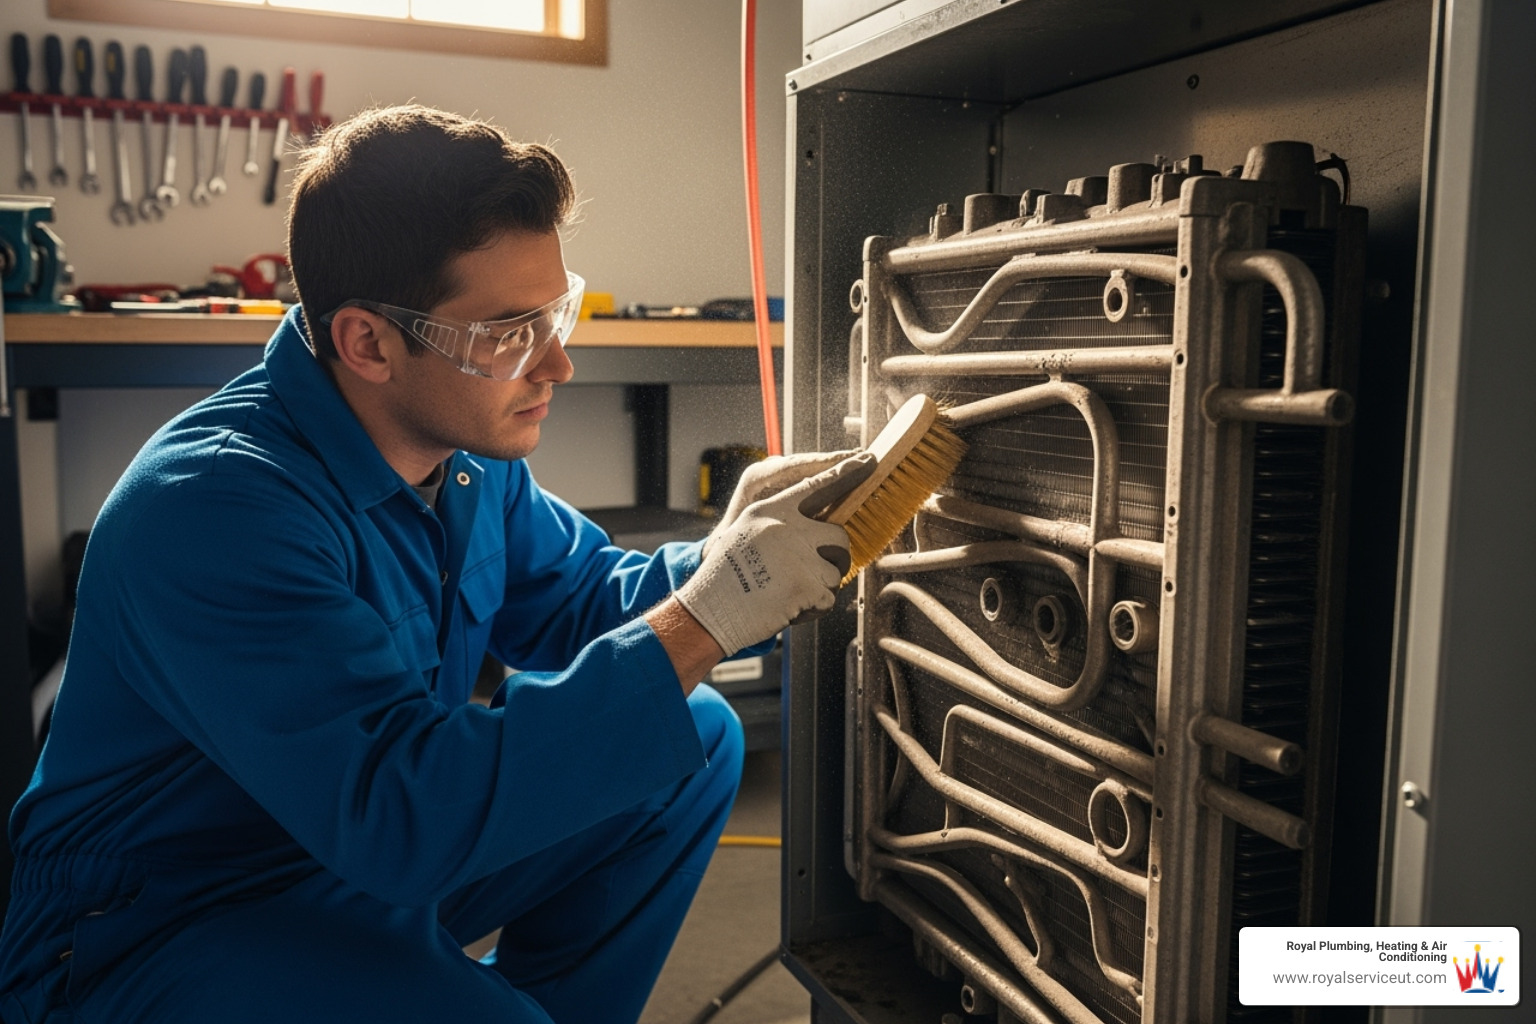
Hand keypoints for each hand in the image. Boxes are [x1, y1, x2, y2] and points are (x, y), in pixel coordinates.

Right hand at [676, 452, 876, 654]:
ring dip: (821, 584)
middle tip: (812, 569)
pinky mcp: (806, 586)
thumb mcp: (744, 533)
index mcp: (769, 511)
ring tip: (790, 590)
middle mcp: (786, 529)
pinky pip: (828, 598)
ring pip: (837, 570)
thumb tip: (815, 522)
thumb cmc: (724, 577)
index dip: (844, 474)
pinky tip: (788, 607)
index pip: (815, 486)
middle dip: (833, 555)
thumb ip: (777, 522)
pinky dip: (813, 608)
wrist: (710, 612)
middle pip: (838, 535)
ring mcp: (798, 557)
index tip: (866, 461)